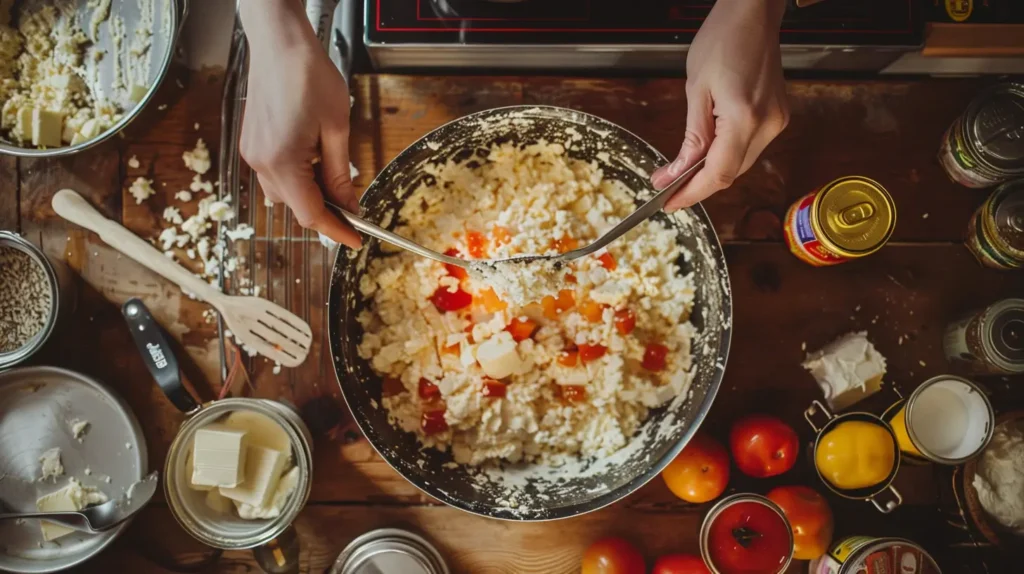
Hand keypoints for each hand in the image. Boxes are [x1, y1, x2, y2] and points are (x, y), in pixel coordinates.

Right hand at [238, 0, 360, 248]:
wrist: (279, 44)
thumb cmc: (308, 76)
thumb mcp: (336, 129)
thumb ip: (340, 174)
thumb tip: (349, 206)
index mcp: (282, 162)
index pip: (311, 214)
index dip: (336, 231)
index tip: (355, 240)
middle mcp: (261, 163)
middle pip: (296, 206)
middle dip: (326, 209)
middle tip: (354, 201)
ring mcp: (252, 153)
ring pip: (284, 193)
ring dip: (310, 192)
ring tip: (332, 168)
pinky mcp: (251, 144)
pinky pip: (275, 174)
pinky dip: (297, 176)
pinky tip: (313, 157)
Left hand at [652, 0, 788, 210]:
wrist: (754, 14)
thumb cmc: (723, 40)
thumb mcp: (697, 90)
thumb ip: (690, 137)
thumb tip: (674, 173)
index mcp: (745, 118)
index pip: (718, 174)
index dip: (692, 194)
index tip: (670, 203)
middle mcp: (768, 125)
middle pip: (731, 173)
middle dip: (698, 185)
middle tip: (668, 188)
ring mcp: (777, 121)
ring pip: (741, 163)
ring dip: (712, 170)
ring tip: (682, 172)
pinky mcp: (779, 116)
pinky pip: (750, 147)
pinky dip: (727, 154)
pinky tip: (707, 152)